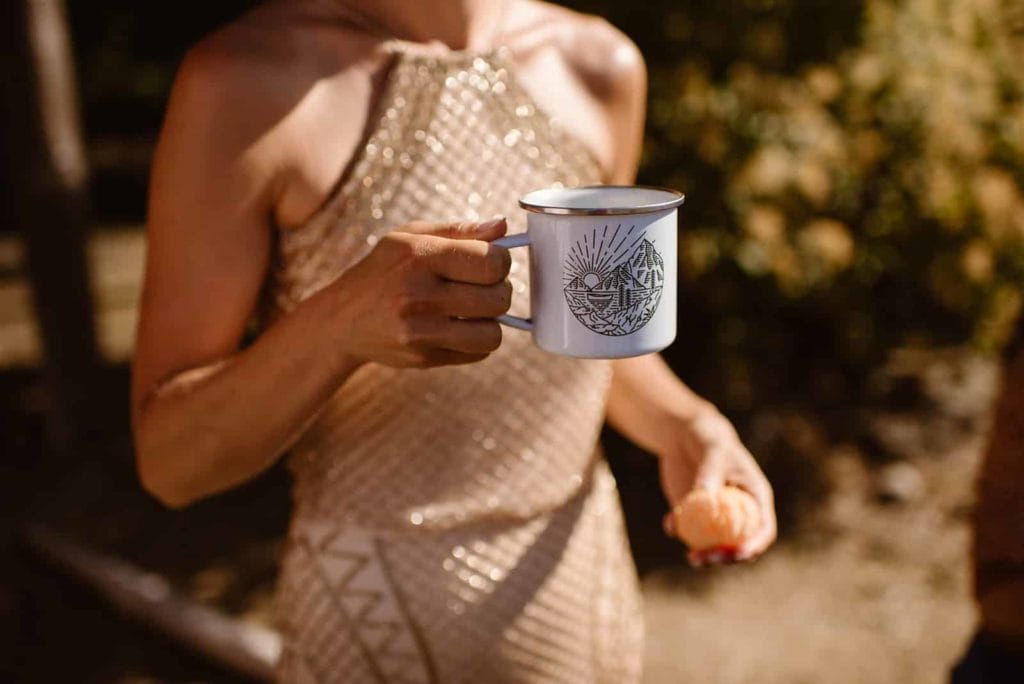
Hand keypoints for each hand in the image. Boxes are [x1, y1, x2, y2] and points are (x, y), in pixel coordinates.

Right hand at [328, 217, 512, 368]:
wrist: (343, 319)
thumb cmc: (385, 270)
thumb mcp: (411, 237)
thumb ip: (460, 231)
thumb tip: (504, 226)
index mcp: (419, 257)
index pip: (492, 263)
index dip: (502, 262)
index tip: (490, 263)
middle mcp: (418, 295)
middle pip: (498, 299)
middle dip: (499, 291)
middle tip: (483, 287)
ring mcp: (420, 331)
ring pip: (493, 334)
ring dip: (490, 322)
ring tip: (473, 310)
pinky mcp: (424, 358)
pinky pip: (479, 354)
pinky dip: (477, 341)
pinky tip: (457, 327)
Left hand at [658, 407, 776, 565]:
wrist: (685, 434)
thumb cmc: (708, 438)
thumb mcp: (712, 452)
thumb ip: (709, 472)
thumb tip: (706, 497)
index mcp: (754, 497)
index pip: (763, 528)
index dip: (755, 544)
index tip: (740, 553)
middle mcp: (737, 510)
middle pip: (739, 543)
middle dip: (727, 557)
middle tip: (710, 558)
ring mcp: (715, 514)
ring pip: (713, 543)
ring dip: (704, 554)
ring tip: (692, 558)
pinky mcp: (692, 513)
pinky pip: (687, 530)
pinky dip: (678, 530)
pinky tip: (669, 524)